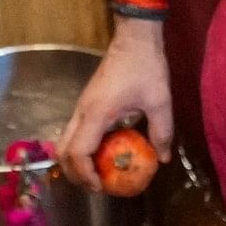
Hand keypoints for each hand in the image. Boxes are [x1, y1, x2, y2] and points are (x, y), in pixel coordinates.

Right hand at [56, 22, 175, 188]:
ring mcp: (82, 107)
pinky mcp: (87, 104)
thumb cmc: (145, 67)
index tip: (101, 187)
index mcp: (96, 113)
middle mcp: (82, 112)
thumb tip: (162, 159)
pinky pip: (76, 133)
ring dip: (76, 161)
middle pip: (63, 150)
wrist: (134, 38)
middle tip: (96, 186)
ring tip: (98, 174)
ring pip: (65, 141)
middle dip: (75, 173)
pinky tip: (103, 154)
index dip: (85, 174)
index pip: (78, 152)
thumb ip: (162, 131)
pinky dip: (82, 149)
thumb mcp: (160, 101)